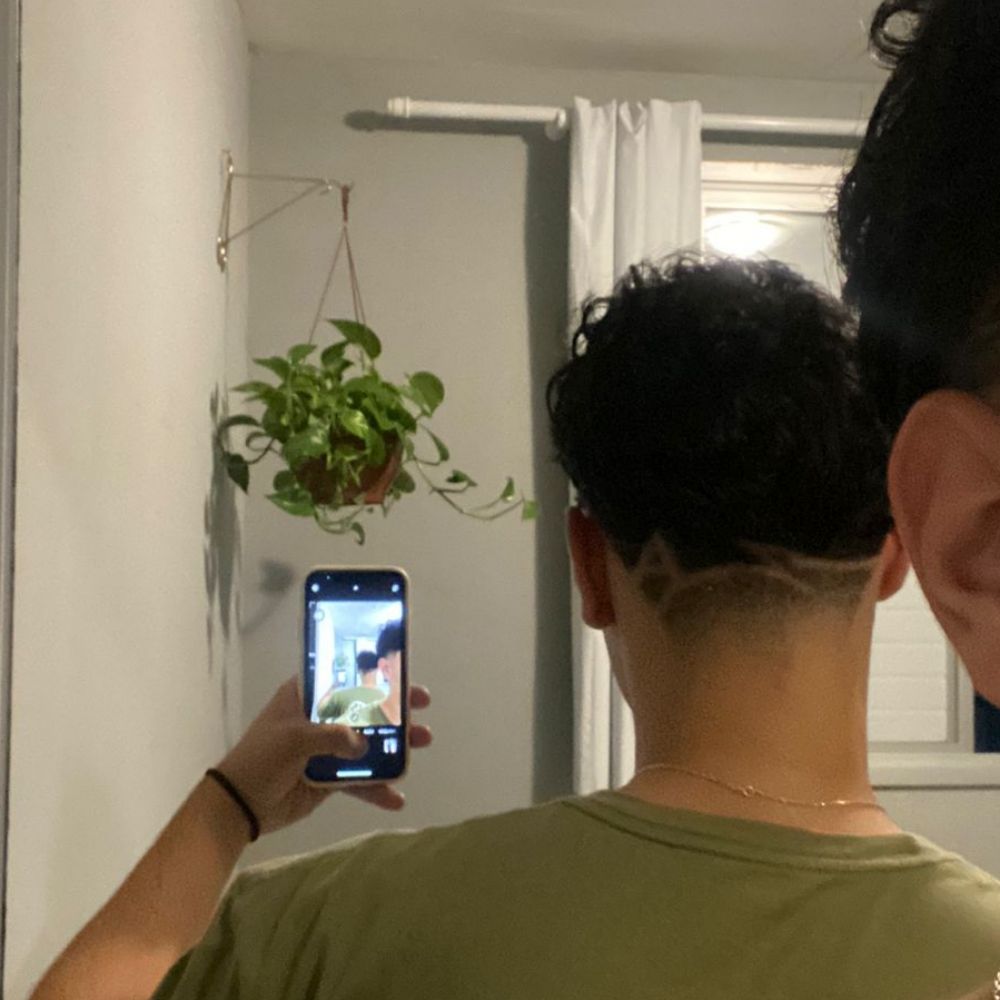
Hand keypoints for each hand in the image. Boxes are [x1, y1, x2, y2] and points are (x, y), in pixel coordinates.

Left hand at [213, 677, 431, 835]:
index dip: (373, 674)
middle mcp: (319, 719)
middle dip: (393, 711)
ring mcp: (326, 749)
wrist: (238, 805)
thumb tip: (365, 744)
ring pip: (367, 744)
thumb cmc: (262, 758)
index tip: (401, 674)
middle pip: (363, 709)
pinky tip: (396, 798)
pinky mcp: (329, 778)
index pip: (344, 678)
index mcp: (305, 697)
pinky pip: (359, 780)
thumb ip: (333, 737)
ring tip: (420, 746)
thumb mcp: (295, 739)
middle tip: (421, 711)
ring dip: (393, 747)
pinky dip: (376, 789)